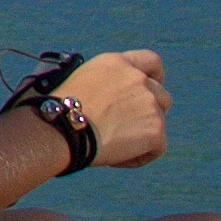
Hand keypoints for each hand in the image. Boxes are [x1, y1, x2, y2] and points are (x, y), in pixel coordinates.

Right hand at [47, 47, 172, 169]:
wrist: (63, 127)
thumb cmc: (60, 110)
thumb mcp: (82, 80)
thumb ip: (107, 83)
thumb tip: (112, 100)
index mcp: (118, 63)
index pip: (151, 61)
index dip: (155, 76)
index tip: (150, 89)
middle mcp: (138, 79)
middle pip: (160, 95)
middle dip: (149, 112)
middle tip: (126, 128)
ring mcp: (150, 103)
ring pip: (158, 122)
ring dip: (142, 134)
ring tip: (115, 148)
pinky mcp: (155, 129)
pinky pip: (156, 148)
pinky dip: (139, 157)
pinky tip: (116, 159)